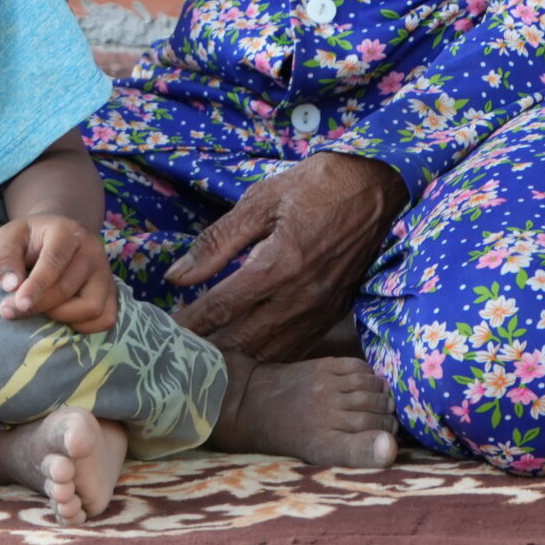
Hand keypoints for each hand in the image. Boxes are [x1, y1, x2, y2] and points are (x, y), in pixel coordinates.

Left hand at [0, 214, 118, 332]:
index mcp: (66, 231)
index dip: (36, 286)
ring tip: (42, 309)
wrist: (56, 236)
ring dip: (62, 317)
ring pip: (91, 307)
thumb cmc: (29, 239)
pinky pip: (105, 319)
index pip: (54, 261)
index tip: (18, 304)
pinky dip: (84, 327)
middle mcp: (92, 250)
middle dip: (38, 305)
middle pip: (68, 288)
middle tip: (11, 311)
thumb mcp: (9, 237)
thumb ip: (5, 257)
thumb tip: (11, 286)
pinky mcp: (112, 290)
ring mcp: (105, 271)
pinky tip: (63, 317)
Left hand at [166, 153, 405, 360]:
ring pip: (271, 351)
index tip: (165, 336)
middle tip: (179, 355)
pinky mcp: (335, 313)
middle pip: (244, 338)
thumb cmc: (318, 185)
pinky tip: (249, 355)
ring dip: (237, 358)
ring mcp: (321, 309)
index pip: (223, 306)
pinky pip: (297, 347)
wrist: (379, 187)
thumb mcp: (262, 201)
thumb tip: (177, 274)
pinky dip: (269, 356)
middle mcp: (301, 296)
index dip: (191, 323)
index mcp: (279, 264)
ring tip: (207, 359)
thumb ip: (218, 241)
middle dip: (208, 348)